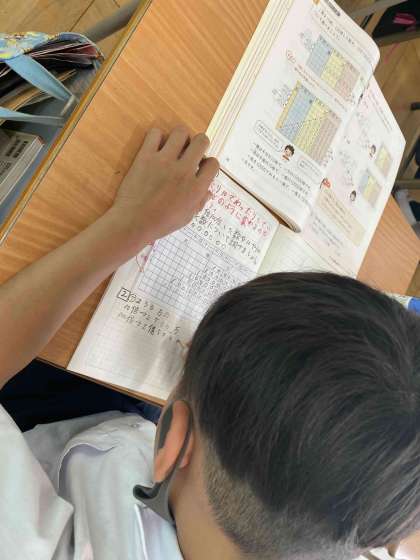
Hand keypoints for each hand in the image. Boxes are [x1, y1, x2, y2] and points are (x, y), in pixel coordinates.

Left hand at [107, 126, 218, 247]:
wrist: (134, 223)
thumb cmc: (161, 224)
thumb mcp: (186, 218)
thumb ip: (199, 202)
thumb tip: (208, 192)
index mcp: (196, 188)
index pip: (213, 164)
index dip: (208, 164)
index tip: (201, 167)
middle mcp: (184, 170)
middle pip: (201, 141)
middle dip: (199, 144)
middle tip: (190, 152)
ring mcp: (165, 161)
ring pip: (181, 132)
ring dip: (180, 138)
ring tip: (174, 147)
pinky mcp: (146, 156)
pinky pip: (155, 133)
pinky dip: (157, 137)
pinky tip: (155, 148)